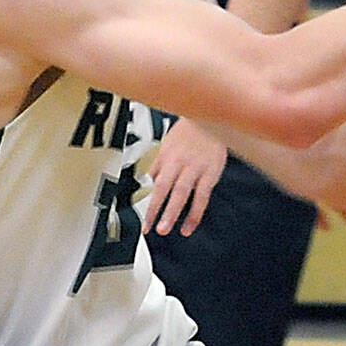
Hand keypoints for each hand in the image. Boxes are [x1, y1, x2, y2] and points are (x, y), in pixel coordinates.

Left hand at [144, 120, 226, 237]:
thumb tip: (142, 183)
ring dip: (172, 213)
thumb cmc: (189, 133)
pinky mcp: (210, 173)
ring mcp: (195, 168)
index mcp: (164, 156)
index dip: (140, 196)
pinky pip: (202, 197)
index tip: (133, 213)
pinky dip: (195, 214)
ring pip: (181, 193)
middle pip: (162, 186)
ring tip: (164, 229)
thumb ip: (156, 166)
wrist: (212, 116)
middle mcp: (178, 162)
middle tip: (147, 226)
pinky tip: (188, 226)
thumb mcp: (167, 145)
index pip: (148, 179)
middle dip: (153, 208)